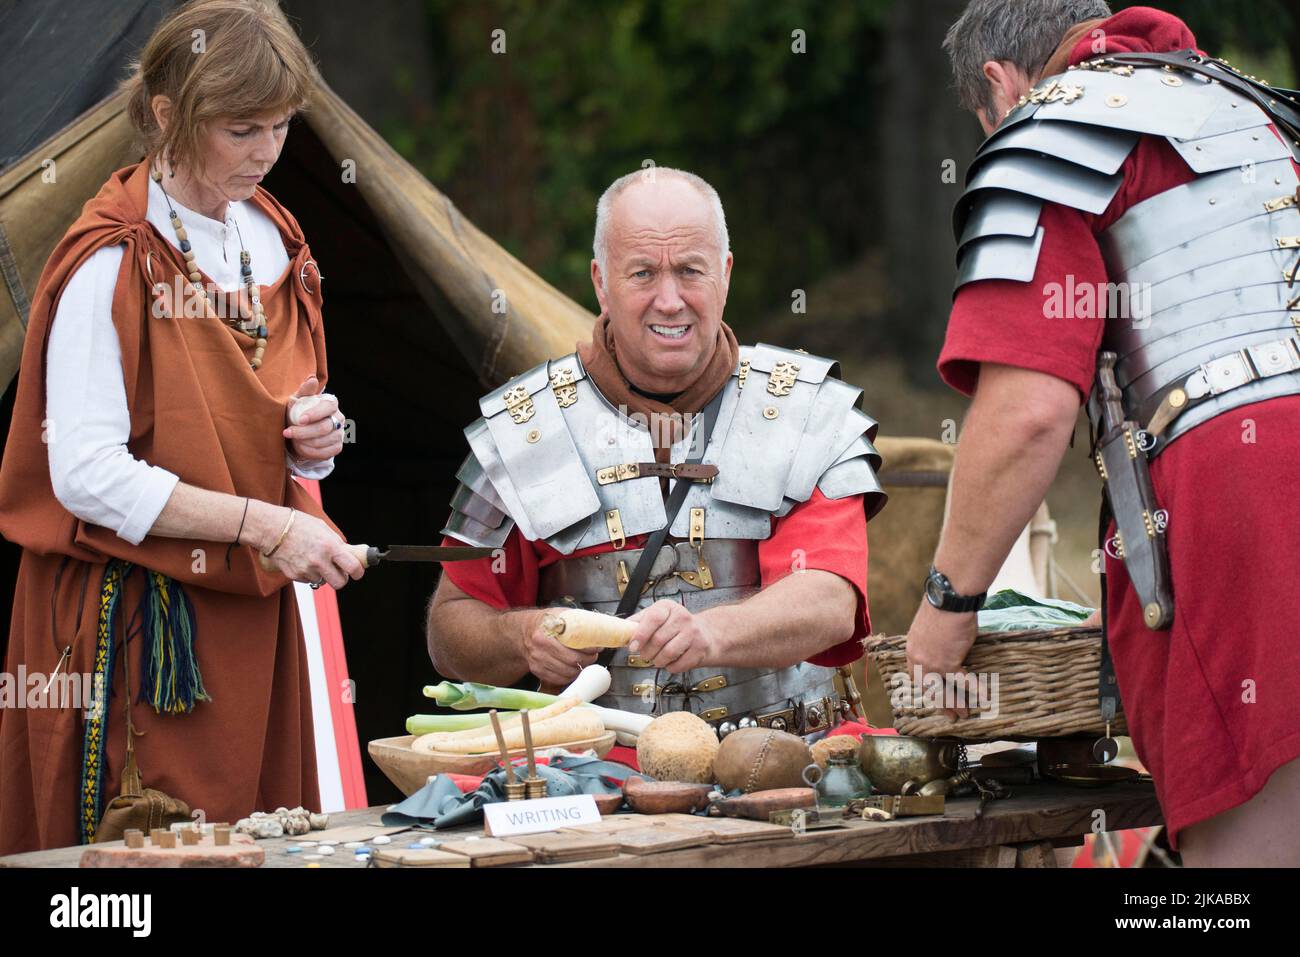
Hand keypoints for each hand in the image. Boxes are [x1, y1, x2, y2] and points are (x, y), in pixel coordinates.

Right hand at [262, 508, 364, 589]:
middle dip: (341, 579)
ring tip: (315, 560)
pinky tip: (303, 560)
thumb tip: (352, 555)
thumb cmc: (299, 525)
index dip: (358, 572)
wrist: (271, 529)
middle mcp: (319, 561)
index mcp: (330, 546)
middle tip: (339, 571)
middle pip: (340, 583)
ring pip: (323, 581)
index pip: (353, 567)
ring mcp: (306, 570)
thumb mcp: (323, 529)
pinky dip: (309, 574)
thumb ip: (337, 544)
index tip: (357, 572)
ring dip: (323, 574)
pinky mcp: (294, 575)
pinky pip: (308, 580)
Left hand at [283, 376, 344, 463]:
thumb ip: (305, 391)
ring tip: (293, 439)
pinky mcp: (337, 447)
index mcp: (331, 403)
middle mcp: (339, 418)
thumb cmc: (298, 412)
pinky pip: (324, 453)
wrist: (299, 431)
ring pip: (323, 442)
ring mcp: (340, 434)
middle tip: (287, 432)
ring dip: (304, 442)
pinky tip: (300, 447)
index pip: (328, 407)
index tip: (301, 420)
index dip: (315, 414)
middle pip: (324, 427)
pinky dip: (310, 452)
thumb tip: (312, 379)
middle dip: (304, 432)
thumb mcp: (298, 401)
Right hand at [516, 609, 597, 686]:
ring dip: (580, 669)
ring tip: (585, 661)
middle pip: (572, 661)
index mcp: (547, 632)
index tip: (597, 647)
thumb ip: (577, 620)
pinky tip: (574, 668)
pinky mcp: (538, 671)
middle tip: (593, 655)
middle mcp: (540, 648)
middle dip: (588, 660)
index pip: (573, 646)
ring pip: (567, 673)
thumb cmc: (546, 622)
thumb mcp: (560, 614)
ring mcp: (538, 661)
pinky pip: (559, 679)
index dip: (589, 649)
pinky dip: (570, 676)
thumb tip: (599, 629)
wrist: (525, 631)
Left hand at [628, 600, 716, 673]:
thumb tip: (620, 631)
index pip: (653, 618)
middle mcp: (682, 617)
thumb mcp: (656, 617)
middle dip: (647, 652)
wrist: (705, 633)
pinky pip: (679, 664)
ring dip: (658, 661)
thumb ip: (638, 622)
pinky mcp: (700, 648)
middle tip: (645, 655)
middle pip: (658, 639)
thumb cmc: (675, 626)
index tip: (633, 647)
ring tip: (657, 659)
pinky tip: (670, 662)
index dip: (641, 635)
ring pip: (669, 653)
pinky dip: (670, 667)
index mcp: (668, 607)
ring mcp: (693, 633)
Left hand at [904, 600, 977, 720]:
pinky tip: (983, 697)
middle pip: (928, 688)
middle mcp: (919, 660)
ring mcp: (932, 664)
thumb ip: (931, 643)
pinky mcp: (948, 663)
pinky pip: (963, 681)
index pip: (916, 675)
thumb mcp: (927, 628)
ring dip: (955, 703)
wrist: (948, 600)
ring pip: (943, 690)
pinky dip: (974, 689)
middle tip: (949, 715)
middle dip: (940, 703)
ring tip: (963, 713)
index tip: (933, 696)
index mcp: (912, 650)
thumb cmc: (942, 608)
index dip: (926, 687)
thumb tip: (943, 649)